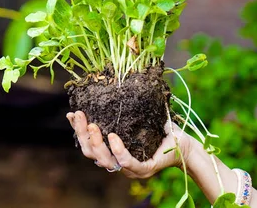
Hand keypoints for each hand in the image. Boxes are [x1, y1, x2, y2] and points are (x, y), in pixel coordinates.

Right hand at [66, 110, 190, 178]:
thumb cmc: (160, 130)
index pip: (89, 145)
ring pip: (105, 161)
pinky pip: (127, 162)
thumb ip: (119, 111)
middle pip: (92, 154)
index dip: (78, 131)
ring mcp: (130, 169)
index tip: (72, 114)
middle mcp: (118, 163)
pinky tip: (113, 137)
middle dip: (82, 135)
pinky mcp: (144, 170)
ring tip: (92, 125)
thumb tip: (106, 87)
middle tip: (81, 116)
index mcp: (113, 152)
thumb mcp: (135, 118)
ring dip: (96, 143)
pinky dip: (118, 150)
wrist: (184, 143)